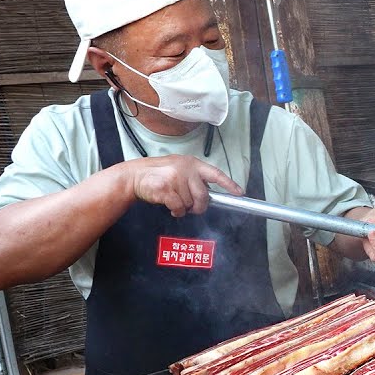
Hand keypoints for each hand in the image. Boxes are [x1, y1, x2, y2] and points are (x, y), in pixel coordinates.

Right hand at [124, 155, 242, 217]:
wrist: (134, 176)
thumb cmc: (158, 174)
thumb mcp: (179, 168)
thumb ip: (195, 178)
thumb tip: (210, 194)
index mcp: (193, 163)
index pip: (216, 174)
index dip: (229, 184)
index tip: (240, 192)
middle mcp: (186, 169)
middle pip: (203, 196)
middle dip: (200, 206)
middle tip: (193, 208)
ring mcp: (175, 178)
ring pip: (190, 204)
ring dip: (184, 208)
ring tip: (174, 200)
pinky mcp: (166, 189)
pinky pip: (179, 208)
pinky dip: (176, 212)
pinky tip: (170, 207)